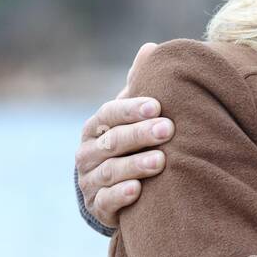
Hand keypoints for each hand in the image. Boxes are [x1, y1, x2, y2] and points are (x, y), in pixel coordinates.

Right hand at [75, 42, 175, 227]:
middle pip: (112, 141)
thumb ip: (140, 85)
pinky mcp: (97, 208)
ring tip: (161, 161)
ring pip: (110, 171)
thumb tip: (150, 48)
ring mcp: (90, 181)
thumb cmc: (129, 142)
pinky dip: (121, 196)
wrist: (112, 188)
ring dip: (135, 165)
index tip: (158, 105)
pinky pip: (106, 201)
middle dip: (140, 134)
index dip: (131, 109)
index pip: (109, 113)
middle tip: (168, 129)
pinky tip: (138, 190)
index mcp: (97, 126)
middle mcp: (88, 152)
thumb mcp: (133, 114)